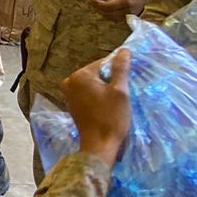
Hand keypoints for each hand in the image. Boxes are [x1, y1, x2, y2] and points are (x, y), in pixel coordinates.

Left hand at [61, 49, 132, 168]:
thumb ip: (121, 69)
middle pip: (97, 73)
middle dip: (111, 80)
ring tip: (117, 101)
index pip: (104, 63)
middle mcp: (70, 82)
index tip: (127, 81)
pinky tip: (108, 107)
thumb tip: (124, 51)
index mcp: (79, 76)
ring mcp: (69, 95)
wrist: (100, 145)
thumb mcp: (120, 91)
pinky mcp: (72, 105)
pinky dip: (99, 97)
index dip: (118, 71)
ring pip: (93, 84)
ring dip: (105, 89)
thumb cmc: (111, 118)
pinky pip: (88, 94)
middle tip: (123, 93)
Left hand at [90, 0, 148, 20]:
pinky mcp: (132, 17)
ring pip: (112, 18)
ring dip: (104, 13)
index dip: (98, 4)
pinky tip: (107, 9)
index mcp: (126, 1)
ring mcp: (131, 15)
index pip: (107, 6)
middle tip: (93, 2)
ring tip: (99, 5)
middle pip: (108, 14)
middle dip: (99, 8)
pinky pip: (118, 19)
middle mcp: (128, 10)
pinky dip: (110, 15)